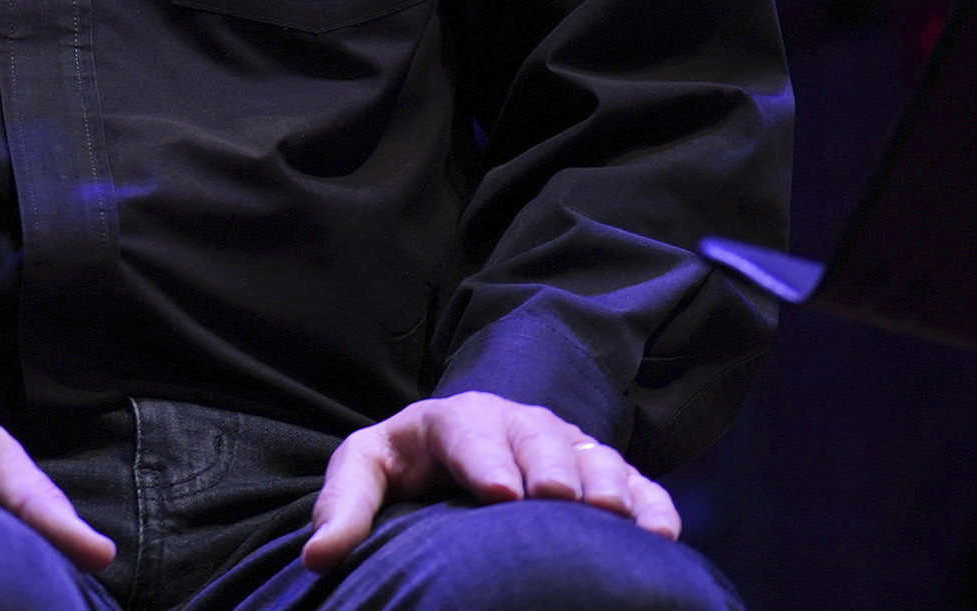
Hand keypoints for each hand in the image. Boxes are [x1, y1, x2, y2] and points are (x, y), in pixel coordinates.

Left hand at [299, 392, 678, 569]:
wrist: (465, 445)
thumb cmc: (412, 463)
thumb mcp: (369, 470)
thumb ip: (344, 506)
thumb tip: (317, 556)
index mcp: (455, 420)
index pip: (469, 433)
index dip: (485, 460)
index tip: (499, 493)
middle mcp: (517, 424)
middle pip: (539, 438)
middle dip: (548, 465)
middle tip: (559, 498)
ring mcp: (567, 445)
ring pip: (593, 457)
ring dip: (604, 483)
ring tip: (607, 514)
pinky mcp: (605, 473)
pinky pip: (637, 483)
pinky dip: (651, 505)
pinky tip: (660, 535)